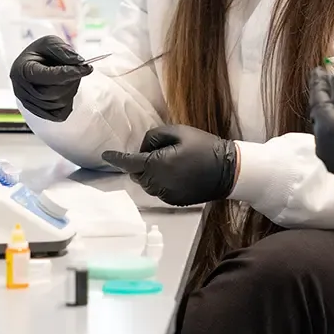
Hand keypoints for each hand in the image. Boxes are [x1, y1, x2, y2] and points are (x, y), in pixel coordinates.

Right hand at [10, 36, 93, 121]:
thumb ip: (62, 50)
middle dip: (70, 82)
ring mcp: (28, 103)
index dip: (69, 73)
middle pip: (51, 93)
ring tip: (70, 78)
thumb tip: (78, 62)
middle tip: (78, 71)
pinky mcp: (38, 112)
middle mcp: (21, 89)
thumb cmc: (41, 53)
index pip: (47, 76)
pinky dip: (67, 103)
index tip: (86, 68)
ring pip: (57, 105)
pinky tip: (66, 90)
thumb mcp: (50, 42)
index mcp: (22, 70)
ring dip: (70, 91)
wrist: (35, 64)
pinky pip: (58, 115)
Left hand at [100, 125, 237, 205]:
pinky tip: (176, 173)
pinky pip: (158, 190)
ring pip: (146, 183)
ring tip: (169, 162)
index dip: (116, 158)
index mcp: (158, 165)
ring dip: (149, 173)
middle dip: (139, 163)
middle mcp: (158, 183)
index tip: (106, 154)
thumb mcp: (179, 132)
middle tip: (159, 151)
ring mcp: (166, 195)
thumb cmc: (204, 147)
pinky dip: (160, 182)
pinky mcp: (173, 201)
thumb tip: (142, 148)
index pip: (129, 163)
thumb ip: (154, 136)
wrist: (227, 170)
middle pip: (137, 173)